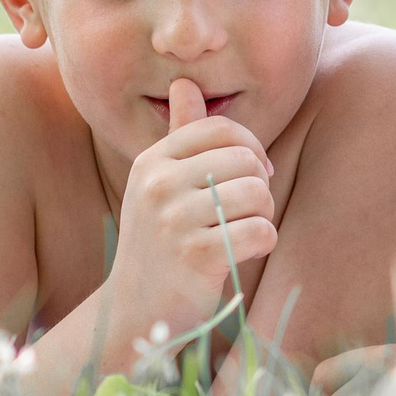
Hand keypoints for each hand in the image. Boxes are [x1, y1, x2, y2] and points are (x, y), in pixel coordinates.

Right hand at [108, 78, 276, 350]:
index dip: (250, 148)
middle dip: (260, 186)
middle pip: (247, 160)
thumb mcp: (159, 185)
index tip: (253, 174)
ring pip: (258, 194)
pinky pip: (261, 231)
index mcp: (152, 161)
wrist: (132, 312)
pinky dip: (263, 243)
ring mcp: (174, 220)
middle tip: (245, 212)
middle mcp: (158, 184)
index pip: (222, 129)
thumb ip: (180, 135)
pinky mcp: (197, 255)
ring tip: (242, 232)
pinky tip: (242, 254)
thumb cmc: (158, 243)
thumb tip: (184, 82)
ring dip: (263, 216)